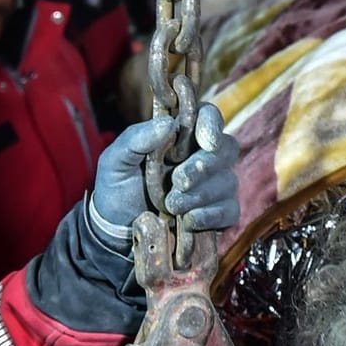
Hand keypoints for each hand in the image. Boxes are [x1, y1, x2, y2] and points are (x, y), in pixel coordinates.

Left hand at [88, 102, 239, 249]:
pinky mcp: (220, 213)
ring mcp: (215, 185)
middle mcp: (203, 156)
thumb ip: (136, 138)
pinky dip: (210, 216)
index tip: (205, 141)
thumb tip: (168, 123)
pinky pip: (230, 210)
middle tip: (177, 181)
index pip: (209, 116)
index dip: (211, 124)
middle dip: (203, 166)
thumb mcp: (115, 161)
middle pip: (226, 148)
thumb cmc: (118, 187)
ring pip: (227, 181)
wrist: (118, 230)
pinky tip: (188, 221)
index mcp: (181, 136)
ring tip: (171, 205)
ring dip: (199, 195)